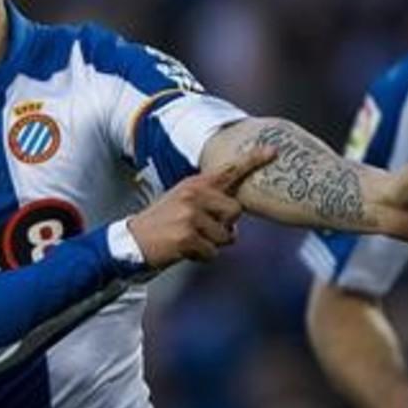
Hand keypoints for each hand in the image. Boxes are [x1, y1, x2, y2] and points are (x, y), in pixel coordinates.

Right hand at [128, 146, 275, 269]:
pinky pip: (212, 253)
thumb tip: (237, 212)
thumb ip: (210, 199)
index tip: (273, 151)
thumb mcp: (184, 200)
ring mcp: (190, 215)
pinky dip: (201, 256)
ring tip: (190, 238)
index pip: (229, 170)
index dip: (252, 160)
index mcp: (196, 184)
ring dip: (212, 244)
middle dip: (226, 226)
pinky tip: (184, 249)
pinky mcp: (186, 236)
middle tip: (203, 229)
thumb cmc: (165, 222)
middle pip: (236, 212)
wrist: (134, 240)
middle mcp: (194, 195)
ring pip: (226, 237)